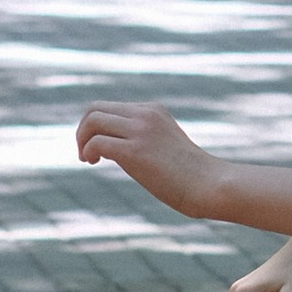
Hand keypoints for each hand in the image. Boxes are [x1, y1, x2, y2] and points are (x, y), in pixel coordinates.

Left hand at [74, 100, 222, 218]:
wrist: (209, 185)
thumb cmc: (190, 175)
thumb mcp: (165, 147)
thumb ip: (144, 140)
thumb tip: (119, 151)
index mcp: (153, 111)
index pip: (110, 107)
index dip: (95, 126)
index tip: (96, 147)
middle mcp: (146, 115)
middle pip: (95, 108)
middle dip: (83, 130)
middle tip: (85, 154)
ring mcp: (141, 131)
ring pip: (93, 120)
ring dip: (82, 140)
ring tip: (87, 160)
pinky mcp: (136, 151)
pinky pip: (97, 142)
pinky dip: (88, 152)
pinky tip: (93, 163)